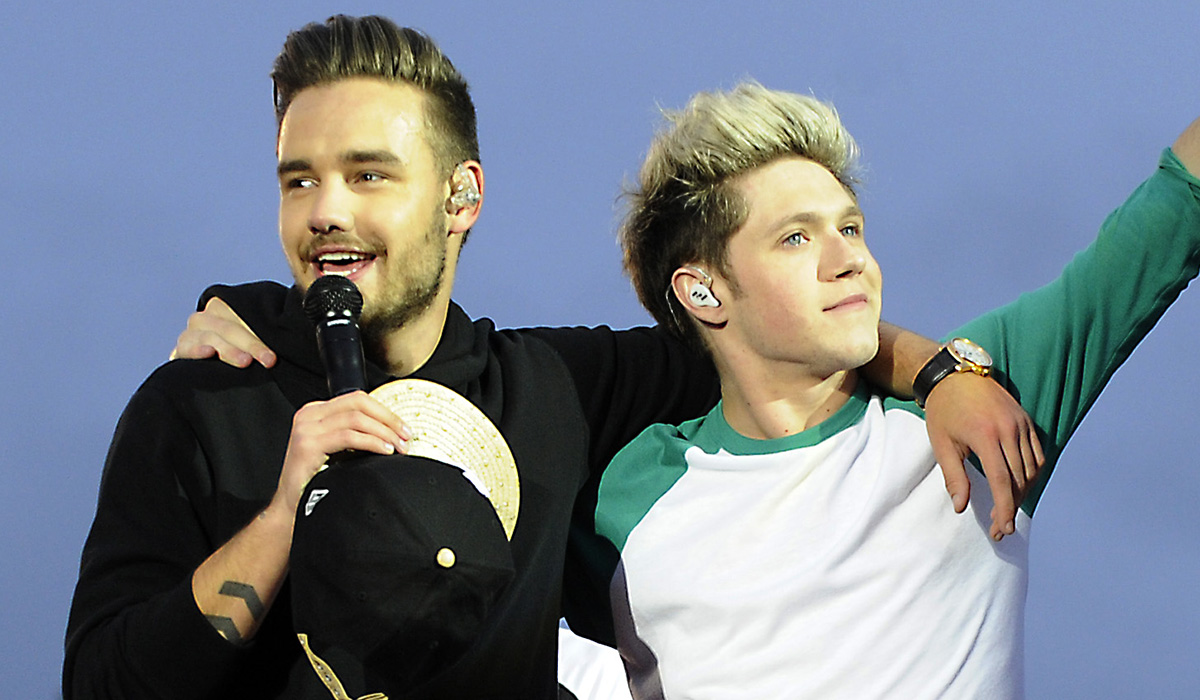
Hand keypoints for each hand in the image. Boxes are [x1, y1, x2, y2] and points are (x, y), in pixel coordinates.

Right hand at [170, 296, 276, 367]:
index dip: (260, 336)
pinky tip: (208, 352)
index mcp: (223, 306)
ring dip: (229, 350)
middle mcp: (206, 317)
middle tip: (268, 360)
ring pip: (211, 338)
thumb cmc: (243, 349)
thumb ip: (263, 335)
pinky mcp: (181, 349)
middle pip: (230, 329)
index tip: (274, 356)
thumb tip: (278, 347)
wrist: (210, 367)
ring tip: (245, 361)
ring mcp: (191, 332)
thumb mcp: (253, 337)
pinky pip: (186, 348)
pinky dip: (196, 350)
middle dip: (251, 345)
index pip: (243, 316)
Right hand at [269, 391, 411, 516]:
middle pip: (358, 403)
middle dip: (387, 418)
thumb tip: (392, 431)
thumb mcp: (337, 449)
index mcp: (316, 412)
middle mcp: (309, 415)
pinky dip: (371, 442)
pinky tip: (384, 451)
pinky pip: (348, 437)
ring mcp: (306, 428)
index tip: (403, 428)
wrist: (291, 505)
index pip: (357, 399)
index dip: (385, 411)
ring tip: (398, 446)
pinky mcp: (307, 444)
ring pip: (356, 419)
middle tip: (406, 436)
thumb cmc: (316, 480)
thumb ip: (355, 433)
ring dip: (384, 432)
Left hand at [923, 372, 1044, 540]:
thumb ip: (954, 477)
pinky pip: (1037, 454)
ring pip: (1032, 469)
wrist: (955, 376)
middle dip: (1011, 507)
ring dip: (1023, 494)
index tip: (1003, 528)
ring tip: (1007, 510)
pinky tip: (1019, 487)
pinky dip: (1032, 474)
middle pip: (1019, 478)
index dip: (1005, 508)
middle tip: (1000, 528)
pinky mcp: (1026, 420)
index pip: (1002, 480)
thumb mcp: (941, 444)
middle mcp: (1009, 429)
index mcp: (985, 435)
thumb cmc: (943, 411)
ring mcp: (1021, 423)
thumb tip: (961, 508)